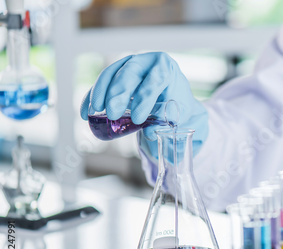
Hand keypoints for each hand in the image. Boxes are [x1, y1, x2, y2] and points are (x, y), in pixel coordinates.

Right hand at [80, 52, 207, 158]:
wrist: (172, 99)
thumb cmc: (177, 105)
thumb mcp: (177, 113)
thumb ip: (164, 122)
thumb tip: (151, 133)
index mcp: (165, 67)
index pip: (154, 80)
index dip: (144, 99)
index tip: (137, 119)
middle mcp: (146, 61)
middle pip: (129, 73)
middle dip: (118, 93)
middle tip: (112, 114)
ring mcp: (128, 64)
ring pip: (111, 74)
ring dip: (101, 93)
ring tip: (94, 112)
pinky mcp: (116, 73)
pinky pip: (101, 83)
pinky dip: (92, 97)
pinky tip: (85, 112)